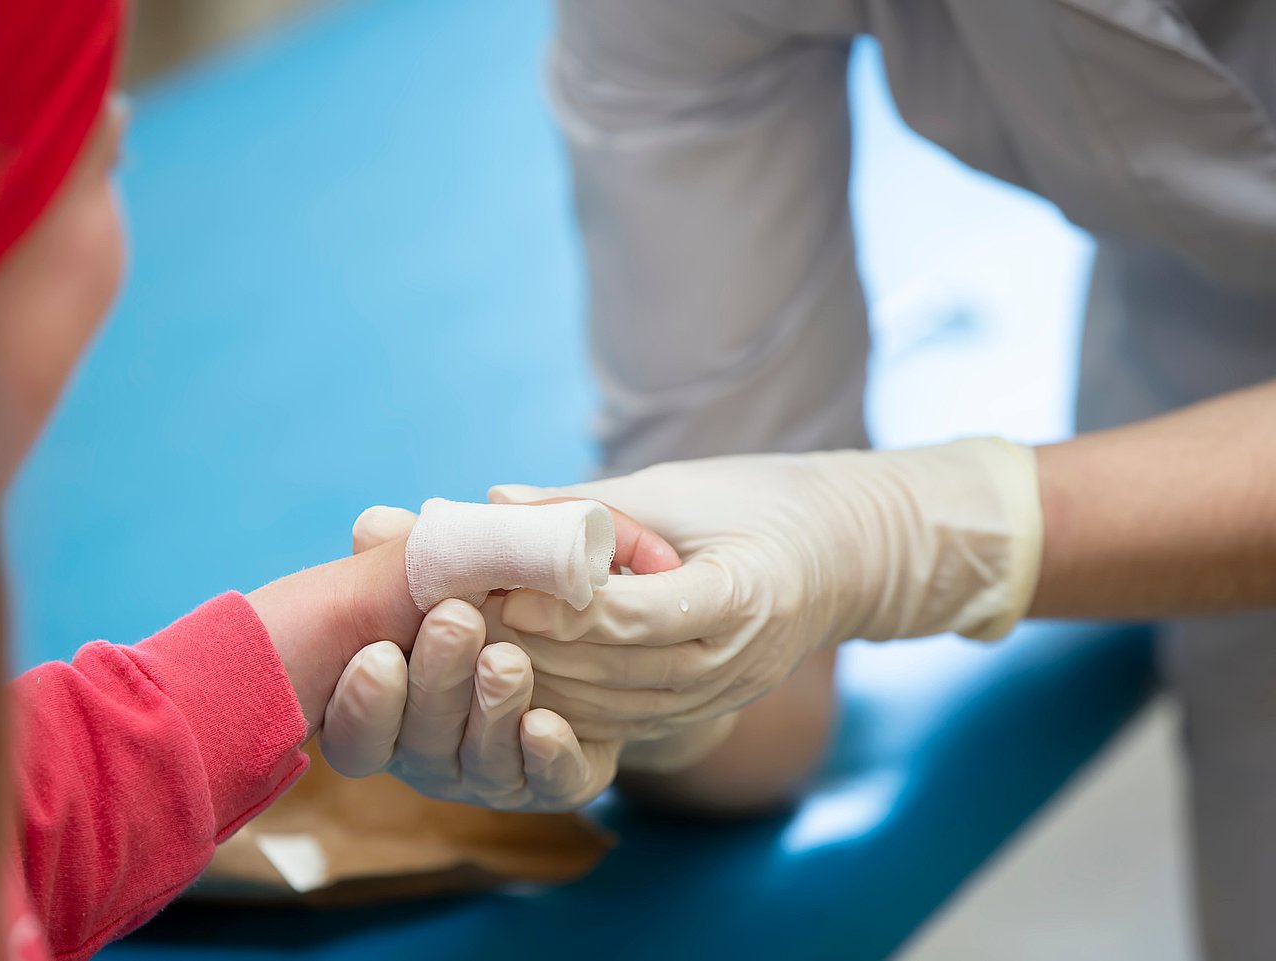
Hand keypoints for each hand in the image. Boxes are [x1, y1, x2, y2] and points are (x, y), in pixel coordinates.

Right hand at [318, 506, 622, 810]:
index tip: (379, 652)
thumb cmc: (495, 599)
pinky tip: (546, 725)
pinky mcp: (557, 780)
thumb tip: (376, 525)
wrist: (592, 640)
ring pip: (484, 760)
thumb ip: (416, 553)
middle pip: (421, 739)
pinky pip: (550, 781)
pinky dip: (547, 755)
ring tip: (508, 660)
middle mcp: (433, 753)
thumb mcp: (457, 566)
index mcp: (392, 708)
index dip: (363, 703)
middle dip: (437, 680)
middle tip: (456, 622)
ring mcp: (494, 774)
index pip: (355, 731)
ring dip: (492, 708)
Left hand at [485, 439, 1043, 740]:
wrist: (843, 556)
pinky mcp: (703, 713)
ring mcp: (720, 698)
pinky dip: (564, 700)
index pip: (634, 618)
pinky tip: (514, 672)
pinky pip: (620, 720)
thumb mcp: (678, 488)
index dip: (561, 610)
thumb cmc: (760, 503)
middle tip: (460, 617)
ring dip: (536, 679)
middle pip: (610, 672)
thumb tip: (494, 501)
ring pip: (608, 708)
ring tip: (473, 644)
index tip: (500, 588)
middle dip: (529, 647)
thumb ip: (587, 504)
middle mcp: (734, 663)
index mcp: (742, 596)